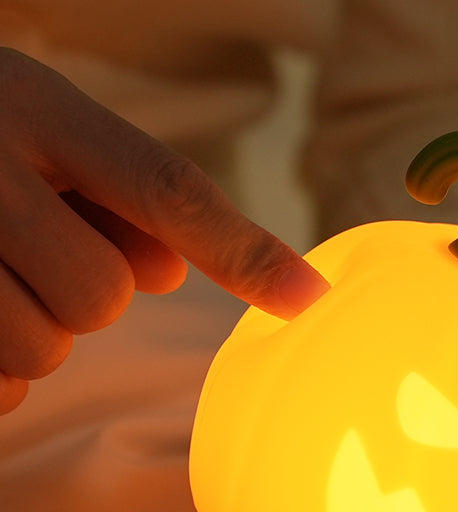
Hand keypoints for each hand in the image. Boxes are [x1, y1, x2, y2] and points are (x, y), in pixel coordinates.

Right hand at [0, 48, 328, 413]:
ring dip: (36, 330)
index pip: (168, 192)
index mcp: (35, 108)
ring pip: (45, 348)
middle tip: (35, 252)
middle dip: (84, 293)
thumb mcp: (42, 131)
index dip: (246, 253)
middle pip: (101, 296)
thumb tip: (170, 272)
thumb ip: (120, 195)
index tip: (311, 299)